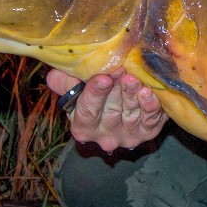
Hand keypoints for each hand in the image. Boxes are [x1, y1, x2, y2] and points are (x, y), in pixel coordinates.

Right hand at [46, 68, 166, 152]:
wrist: (124, 103)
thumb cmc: (97, 95)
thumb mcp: (77, 90)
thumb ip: (65, 82)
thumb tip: (57, 73)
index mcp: (83, 127)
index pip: (87, 112)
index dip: (94, 94)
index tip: (102, 77)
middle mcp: (105, 136)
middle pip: (111, 111)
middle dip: (116, 89)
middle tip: (121, 70)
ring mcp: (127, 136)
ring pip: (130, 114)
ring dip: (132, 95)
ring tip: (134, 78)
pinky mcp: (148, 132)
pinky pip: (150, 119)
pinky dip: (150, 105)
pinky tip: (149, 91)